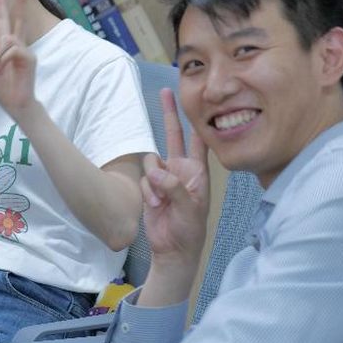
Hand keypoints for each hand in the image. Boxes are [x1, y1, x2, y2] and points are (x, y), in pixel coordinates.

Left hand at [0, 0, 37, 118]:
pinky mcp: (30, 58)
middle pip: (19, 20)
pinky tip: (1, 69)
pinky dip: (2, 59)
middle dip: (21, 3)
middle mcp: (18, 46)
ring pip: (6, 39)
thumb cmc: (4, 89)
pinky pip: (11, 50)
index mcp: (8, 48)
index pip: (6, 24)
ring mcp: (26, 51)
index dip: (3, 7)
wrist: (15, 105)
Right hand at [141, 88, 209, 269]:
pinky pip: (142, 179)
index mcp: (197, 172)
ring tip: (160, 201)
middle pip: (174, 135)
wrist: (172, 250)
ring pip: (151, 161)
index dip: (198, 121)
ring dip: (153, 180)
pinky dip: (146, 192)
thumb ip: (174, 188)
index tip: (196, 101)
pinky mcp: (149, 187)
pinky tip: (154, 206)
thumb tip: (157, 171)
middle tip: (165, 92)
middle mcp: (181, 170)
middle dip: (169, 114)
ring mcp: (164, 178)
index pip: (199, 141)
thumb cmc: (189, 231)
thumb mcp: (189, 210)